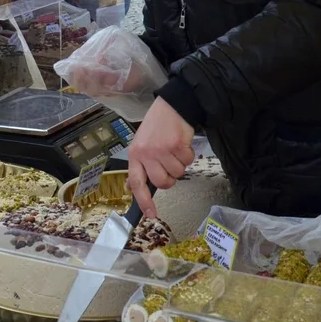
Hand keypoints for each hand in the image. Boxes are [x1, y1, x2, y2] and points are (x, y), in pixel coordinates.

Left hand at [125, 97, 194, 218]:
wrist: (172, 107)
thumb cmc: (156, 128)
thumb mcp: (140, 145)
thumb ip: (138, 166)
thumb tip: (131, 187)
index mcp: (135, 155)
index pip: (136, 182)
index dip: (142, 201)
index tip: (150, 214)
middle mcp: (146, 154)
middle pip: (162, 182)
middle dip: (170, 178)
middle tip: (169, 165)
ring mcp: (161, 150)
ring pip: (177, 173)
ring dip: (180, 164)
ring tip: (174, 150)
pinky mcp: (176, 146)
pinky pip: (187, 162)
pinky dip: (188, 156)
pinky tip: (182, 144)